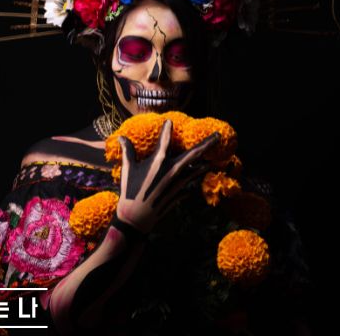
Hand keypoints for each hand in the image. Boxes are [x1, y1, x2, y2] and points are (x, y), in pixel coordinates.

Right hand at [115, 119, 219, 233]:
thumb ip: (128, 151)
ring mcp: (178, 183)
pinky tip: (198, 180)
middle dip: (207, 144)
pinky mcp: (179, 194)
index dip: (167, 129)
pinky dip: (194, 181)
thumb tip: (121, 137)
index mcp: (158, 161)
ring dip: (205, 163)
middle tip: (218, 136)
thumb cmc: (130, 191)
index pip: (166, 140)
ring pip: (196, 170)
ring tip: (213, 159)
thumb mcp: (128, 169)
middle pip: (194, 154)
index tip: (170, 121)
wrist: (136, 218)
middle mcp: (172, 170)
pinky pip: (190, 185)